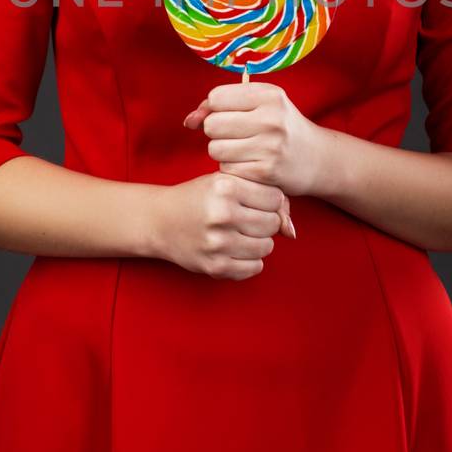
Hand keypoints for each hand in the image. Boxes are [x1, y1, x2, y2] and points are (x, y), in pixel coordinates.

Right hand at [147, 172, 287, 281]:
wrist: (160, 221)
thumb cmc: (199, 198)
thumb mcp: (226, 183)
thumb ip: (263, 196)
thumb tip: (292, 231)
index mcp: (225, 187)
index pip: (275, 198)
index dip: (269, 201)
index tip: (255, 202)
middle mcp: (221, 214)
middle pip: (272, 223)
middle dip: (266, 222)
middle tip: (248, 219)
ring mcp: (218, 243)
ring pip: (267, 247)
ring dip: (259, 242)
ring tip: (242, 234)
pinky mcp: (215, 266)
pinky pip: (255, 267)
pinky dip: (250, 260)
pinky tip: (235, 249)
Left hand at [183, 80, 322, 203]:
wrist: (317, 158)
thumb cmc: (281, 127)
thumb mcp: (260, 104)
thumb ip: (220, 106)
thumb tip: (188, 121)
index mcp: (269, 95)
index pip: (216, 97)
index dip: (214, 108)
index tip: (227, 115)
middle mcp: (271, 118)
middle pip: (212, 124)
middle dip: (216, 132)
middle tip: (234, 136)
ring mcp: (269, 147)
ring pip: (215, 149)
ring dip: (222, 153)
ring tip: (242, 151)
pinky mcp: (265, 172)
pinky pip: (226, 169)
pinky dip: (232, 169)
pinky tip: (249, 165)